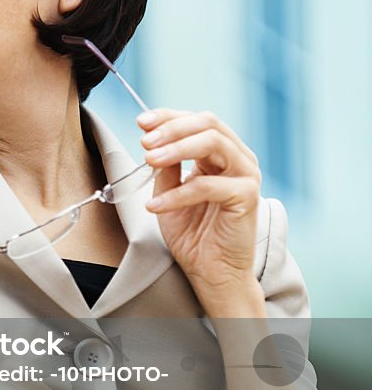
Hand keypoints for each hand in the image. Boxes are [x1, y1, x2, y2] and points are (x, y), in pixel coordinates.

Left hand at [136, 108, 261, 301]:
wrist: (213, 273)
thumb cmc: (194, 235)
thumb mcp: (169, 193)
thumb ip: (165, 167)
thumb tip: (151, 141)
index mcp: (221, 153)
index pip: (197, 121)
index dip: (168, 116)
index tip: (142, 122)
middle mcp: (238, 158)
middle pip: (207, 124)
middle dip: (171, 128)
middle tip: (144, 141)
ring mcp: (246, 175)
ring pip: (212, 143)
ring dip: (176, 148)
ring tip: (149, 160)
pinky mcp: (247, 196)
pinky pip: (208, 185)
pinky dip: (178, 194)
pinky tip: (155, 206)